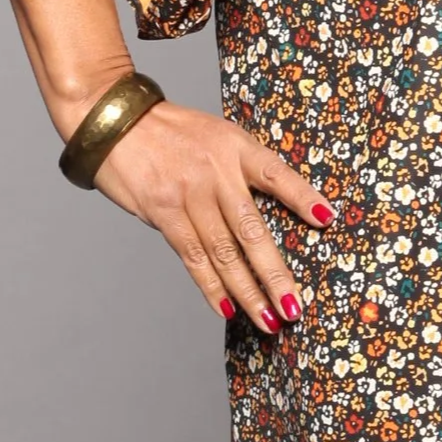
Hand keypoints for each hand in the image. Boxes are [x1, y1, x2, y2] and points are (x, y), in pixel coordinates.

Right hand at [92, 102, 334, 333]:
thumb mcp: (214, 135)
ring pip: (224, 253)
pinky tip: (228, 309)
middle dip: (276, 274)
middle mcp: (216, 172)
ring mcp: (189, 195)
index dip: (302, 197)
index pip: (276, 174)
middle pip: (252, 230)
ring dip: (248, 291)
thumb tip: (266, 217)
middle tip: (295, 307)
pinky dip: (212, 287)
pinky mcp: (163, 213)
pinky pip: (192, 257)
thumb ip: (238, 169)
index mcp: (235, 146)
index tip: (327, 220)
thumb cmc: (170, 131)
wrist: (114, 121)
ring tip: (269, 320)